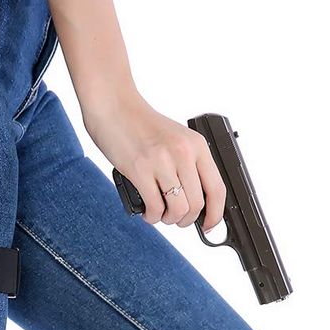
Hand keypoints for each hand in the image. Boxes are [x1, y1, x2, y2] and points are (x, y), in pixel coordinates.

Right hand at [82, 88, 225, 230]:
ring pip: (177, 209)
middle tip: (176, 219)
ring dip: (169, 219)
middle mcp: (182, 153)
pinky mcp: (139, 170)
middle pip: (196, 204)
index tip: (209, 224)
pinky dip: (152, 216)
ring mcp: (161, 162)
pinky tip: (147, 211)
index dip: (216, 213)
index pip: (217, 188)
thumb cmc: (139, 123)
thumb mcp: (174, 138)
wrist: (113, 105)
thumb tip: (192, 198)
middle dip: (186, 220)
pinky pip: (154, 206)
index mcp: (195, 145)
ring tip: (160, 214)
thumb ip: (186, 163)